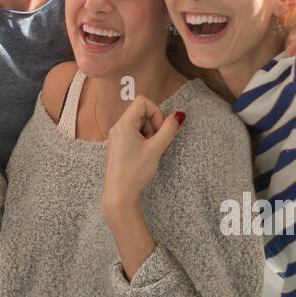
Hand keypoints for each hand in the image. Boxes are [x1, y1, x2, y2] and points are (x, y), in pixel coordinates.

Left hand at [102, 97, 183, 219]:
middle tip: (154, 142)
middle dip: (153, 124)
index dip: (156, 112)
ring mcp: (116, 137)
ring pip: (138, 123)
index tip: (159, 131)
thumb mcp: (156, 149)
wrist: (119, 194)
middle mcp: (117, 128)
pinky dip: (142, 140)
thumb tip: (179, 115)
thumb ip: (169, 130)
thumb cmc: (135, 171)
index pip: (142, 101)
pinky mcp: (117, 146)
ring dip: (148, 133)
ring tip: (148, 150)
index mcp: (123, 125)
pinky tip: (142, 155)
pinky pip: (132, 134)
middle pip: (140, 112)